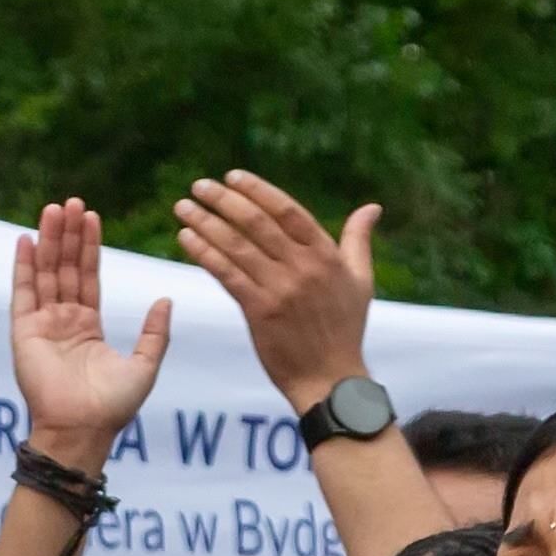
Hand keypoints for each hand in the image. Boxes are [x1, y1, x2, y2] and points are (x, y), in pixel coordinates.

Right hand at [9, 199, 173, 463]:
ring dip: (49, 241)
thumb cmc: (113, 406)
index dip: (89, 247)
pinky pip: (22, 293)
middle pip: (65, 268)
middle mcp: (63, 321)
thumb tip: (165, 298)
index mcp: (88, 327)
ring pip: (45, 274)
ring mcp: (42, 325)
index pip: (88, 277)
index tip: (92, 217)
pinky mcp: (23, 332)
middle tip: (72, 202)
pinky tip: (26, 240)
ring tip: (53, 209)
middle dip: (68, 235)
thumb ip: (155, 332)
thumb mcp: (145, 365)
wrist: (83, 429)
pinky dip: (23, 266)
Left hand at [175, 168, 380, 409]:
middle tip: (200, 185)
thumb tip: (372, 207)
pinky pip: (227, 275)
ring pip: (237, 246)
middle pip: (258, 223)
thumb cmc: (345, 329)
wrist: (330, 379)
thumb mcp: (360, 281)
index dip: (259, 191)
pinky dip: (205, 254)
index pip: (288, 211)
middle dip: (225, 201)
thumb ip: (358, 240)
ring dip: (206, 223)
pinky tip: (186, 239)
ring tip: (183, 207)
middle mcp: (303, 268)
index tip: (233, 176)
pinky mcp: (260, 312)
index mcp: (326, 256)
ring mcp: (280, 289)